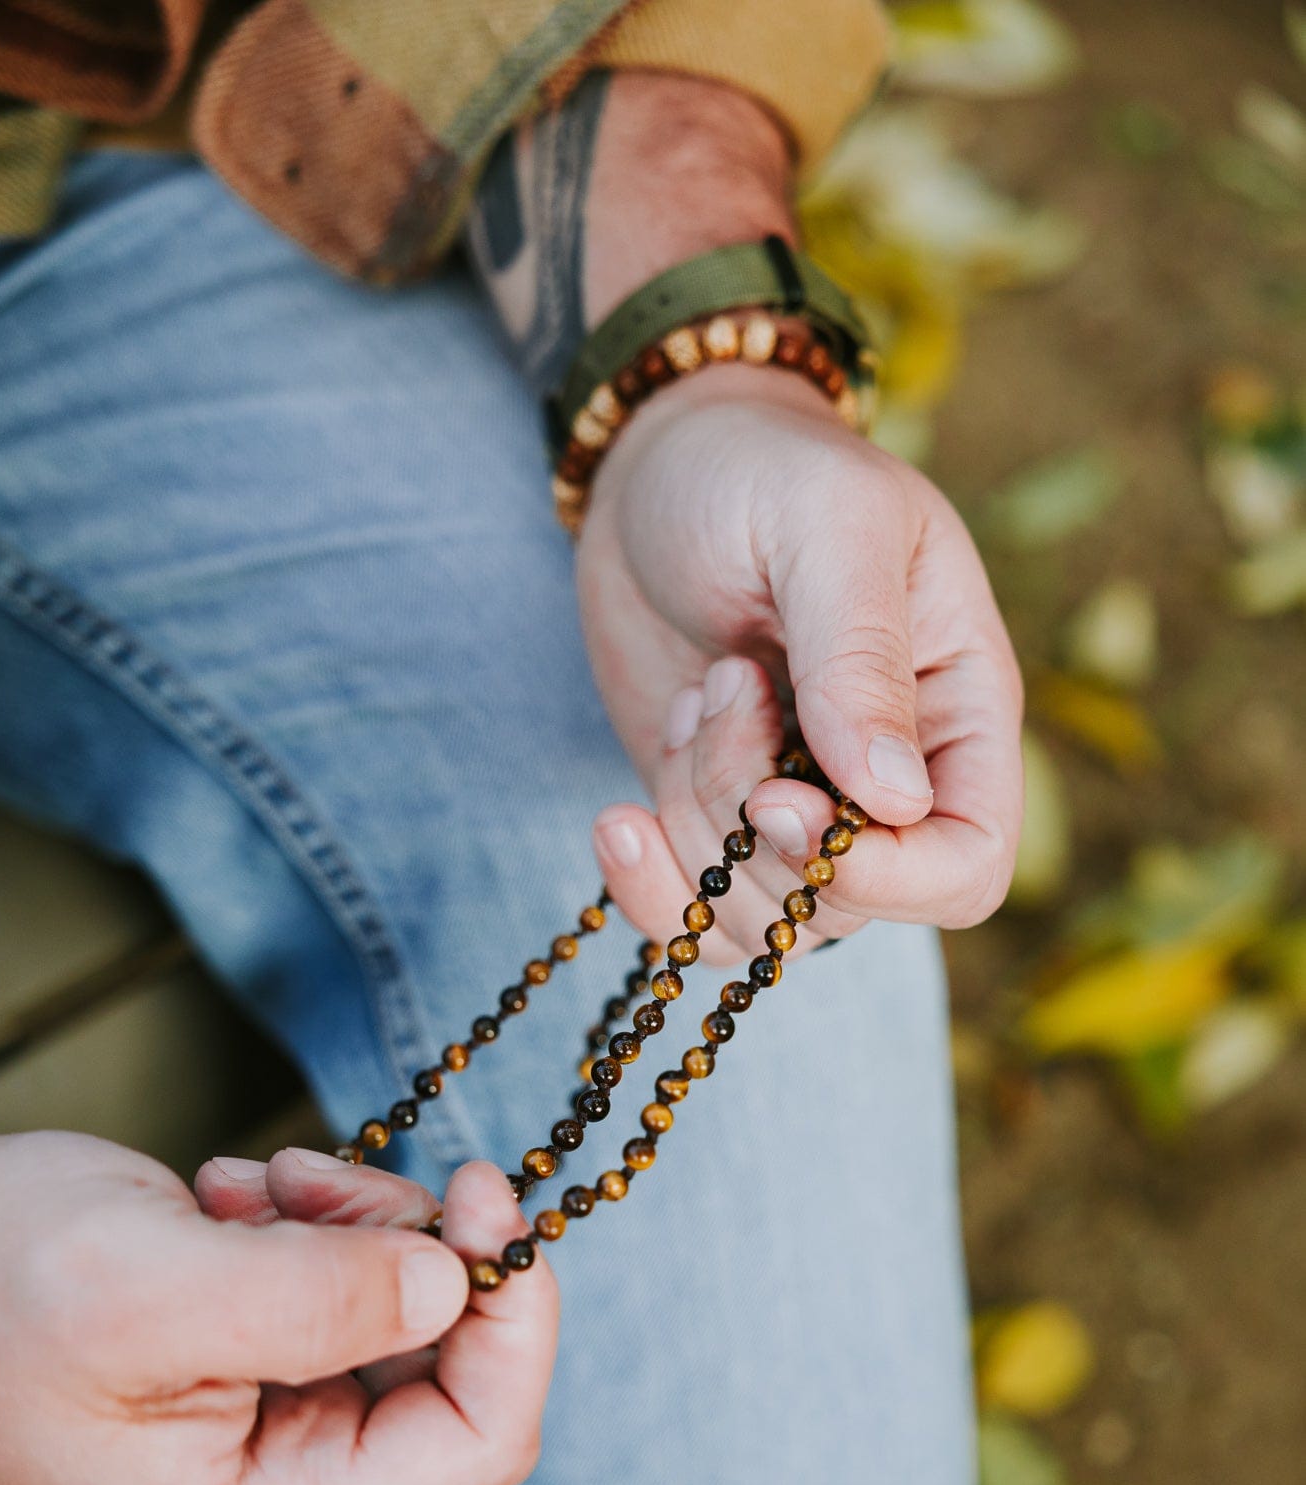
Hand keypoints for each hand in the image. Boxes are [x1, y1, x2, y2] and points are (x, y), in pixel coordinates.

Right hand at [0, 1133, 556, 1484]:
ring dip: (349, 1225)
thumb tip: (458, 1282)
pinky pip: (338, 1287)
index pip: (478, 1439)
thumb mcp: (145, 1287)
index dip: (515, 1315)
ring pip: (400, 1314)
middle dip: (411, 1251)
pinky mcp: (247, 1368)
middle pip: (449, 1368)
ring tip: (246, 1191)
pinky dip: (307, 1223)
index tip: (485, 1199)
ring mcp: (267, 1431)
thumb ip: (316, 1296)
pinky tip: (223, 1203)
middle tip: (323, 1180)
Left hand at [579, 366, 1023, 963]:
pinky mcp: (717, 823)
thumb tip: (893, 798)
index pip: (966, 866)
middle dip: (751, 823)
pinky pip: (695, 921)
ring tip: (697, 700)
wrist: (661, 466)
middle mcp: (892, 784)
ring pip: (762, 921)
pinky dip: (648, 891)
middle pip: (845, 906)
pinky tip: (615, 821)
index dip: (880, 875)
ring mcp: (801, 812)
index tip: (778, 799)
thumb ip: (860, 657)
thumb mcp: (827, 527)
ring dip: (696, 831)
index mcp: (959, 713)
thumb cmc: (763, 468)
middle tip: (723, 683)